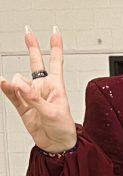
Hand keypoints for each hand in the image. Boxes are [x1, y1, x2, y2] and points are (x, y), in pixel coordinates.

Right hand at [0, 27, 76, 151]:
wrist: (57, 144)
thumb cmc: (63, 128)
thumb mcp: (53, 112)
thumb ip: (34, 97)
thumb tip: (18, 83)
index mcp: (57, 86)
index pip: (55, 62)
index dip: (55, 46)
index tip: (54, 31)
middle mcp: (43, 87)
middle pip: (36, 63)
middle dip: (32, 47)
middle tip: (27, 31)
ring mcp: (31, 95)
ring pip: (18, 81)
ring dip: (18, 86)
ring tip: (25, 98)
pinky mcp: (22, 105)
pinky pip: (11, 93)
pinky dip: (5, 87)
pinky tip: (2, 82)